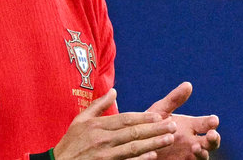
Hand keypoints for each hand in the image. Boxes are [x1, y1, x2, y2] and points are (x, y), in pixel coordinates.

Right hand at [53, 89, 176, 159]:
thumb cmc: (70, 143)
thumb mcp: (80, 120)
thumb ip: (98, 105)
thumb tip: (114, 90)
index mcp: (98, 125)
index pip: (125, 119)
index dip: (144, 117)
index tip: (160, 116)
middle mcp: (102, 139)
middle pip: (133, 132)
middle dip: (155, 129)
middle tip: (172, 125)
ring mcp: (104, 155)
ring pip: (132, 148)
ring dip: (153, 143)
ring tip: (169, 139)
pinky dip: (139, 159)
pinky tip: (152, 156)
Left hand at [146, 82, 220, 159]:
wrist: (135, 145)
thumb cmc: (149, 125)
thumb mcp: (160, 111)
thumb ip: (174, 99)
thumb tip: (188, 84)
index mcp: (190, 126)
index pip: (207, 123)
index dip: (212, 122)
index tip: (214, 120)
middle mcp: (192, 141)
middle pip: (211, 141)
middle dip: (214, 138)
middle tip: (212, 135)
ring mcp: (188, 154)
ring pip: (203, 155)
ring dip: (203, 152)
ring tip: (197, 148)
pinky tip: (190, 156)